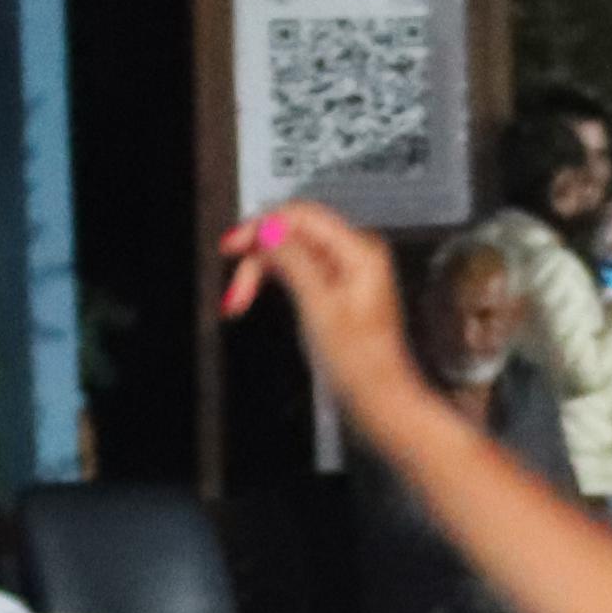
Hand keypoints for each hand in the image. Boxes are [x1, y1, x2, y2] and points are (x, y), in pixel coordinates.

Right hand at [220, 205, 422, 418]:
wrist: (378, 397)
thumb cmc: (361, 363)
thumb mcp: (319, 307)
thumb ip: (294, 261)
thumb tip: (269, 229)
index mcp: (359, 251)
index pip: (301, 215)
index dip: (262, 225)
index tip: (233, 243)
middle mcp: (355, 254)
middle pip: (292, 233)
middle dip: (258, 255)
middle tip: (235, 284)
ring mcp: (346, 270)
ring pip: (290, 252)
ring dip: (261, 271)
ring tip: (239, 298)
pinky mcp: (336, 287)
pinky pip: (297, 270)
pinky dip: (273, 281)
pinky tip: (254, 295)